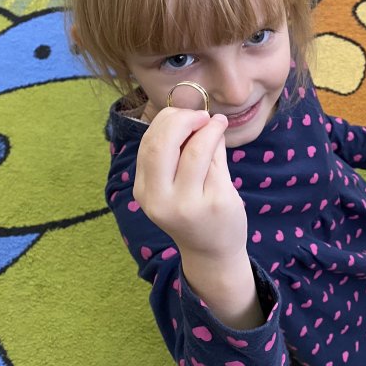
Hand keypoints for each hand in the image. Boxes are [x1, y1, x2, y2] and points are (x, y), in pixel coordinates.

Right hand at [133, 108, 247, 260]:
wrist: (212, 252)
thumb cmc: (193, 210)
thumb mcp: (174, 185)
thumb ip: (178, 152)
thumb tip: (192, 114)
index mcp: (144, 190)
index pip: (148, 144)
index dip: (167, 121)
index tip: (184, 115)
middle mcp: (160, 199)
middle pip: (163, 144)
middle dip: (183, 120)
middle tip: (201, 116)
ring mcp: (188, 203)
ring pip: (195, 150)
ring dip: (207, 127)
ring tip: (217, 122)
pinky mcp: (216, 202)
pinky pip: (216, 162)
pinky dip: (218, 140)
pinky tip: (221, 133)